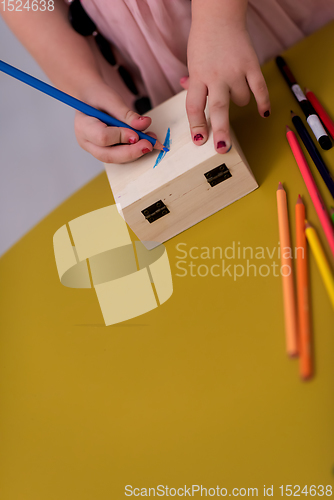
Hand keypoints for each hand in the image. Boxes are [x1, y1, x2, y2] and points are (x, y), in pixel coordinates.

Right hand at [75, 83, 153, 162]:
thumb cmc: (98, 96)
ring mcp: (95, 149)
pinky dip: (134, 150)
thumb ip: (127, 114)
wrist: (91, 98)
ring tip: (151, 141)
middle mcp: (87, 142)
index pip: (102, 137)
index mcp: (83, 126)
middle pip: (108, 155)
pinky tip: (146, 141)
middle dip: (131, 152)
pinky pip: (120, 156)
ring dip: (135, 152)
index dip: (121, 137)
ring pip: (116, 159)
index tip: (136, 133)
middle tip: (149, 145)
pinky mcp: (106, 151)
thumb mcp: (111, 99)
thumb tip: (144, 124)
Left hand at [184, 21, 270, 152]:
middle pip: (218, 108)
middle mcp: (216, 75)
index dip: (196, 126)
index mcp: (198, 76)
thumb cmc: (204, 41)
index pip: (194, 106)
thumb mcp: (193, 63)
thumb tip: (193, 105)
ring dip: (239, 102)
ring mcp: (235, 71)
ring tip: (234, 90)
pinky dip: (263, 102)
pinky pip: (260, 89)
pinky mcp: (251, 65)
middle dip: (220, 130)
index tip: (199, 141)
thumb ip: (195, 85)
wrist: (219, 14)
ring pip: (241, 100)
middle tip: (222, 148)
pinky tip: (264, 113)